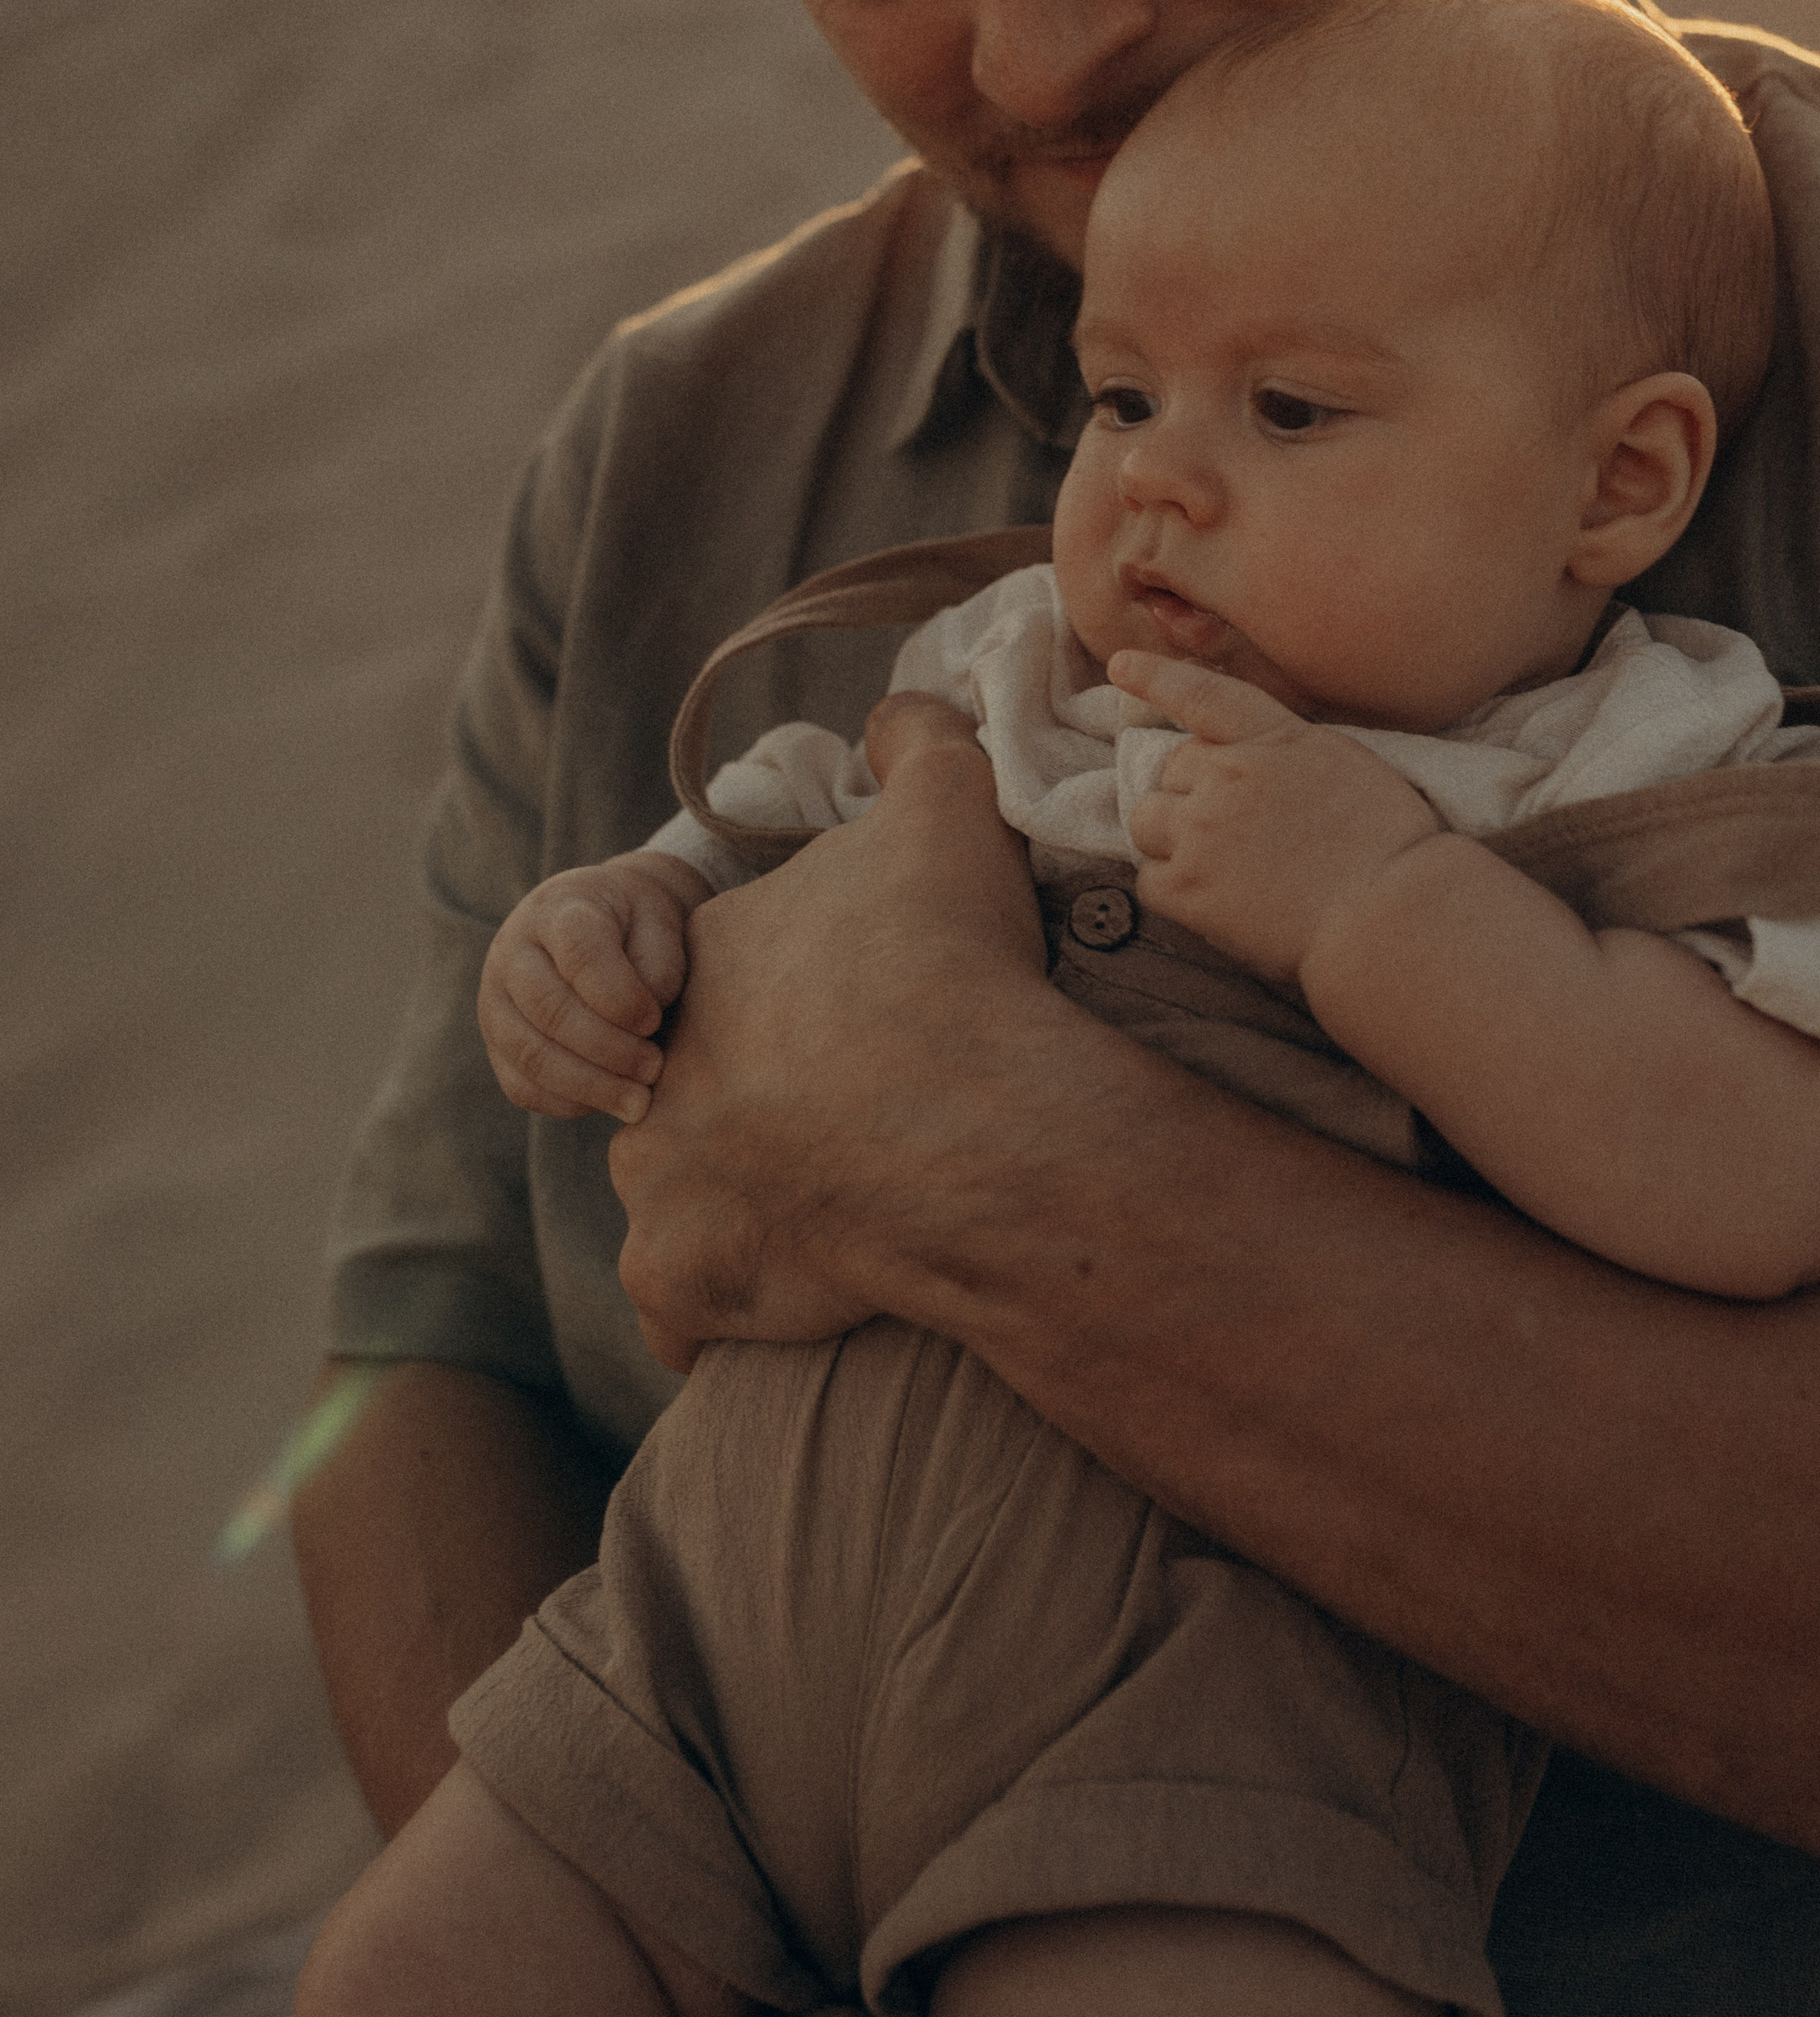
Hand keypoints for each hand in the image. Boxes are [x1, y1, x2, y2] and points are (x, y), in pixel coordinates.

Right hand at [477, 850, 712, 1122]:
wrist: (601, 925)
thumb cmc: (638, 927)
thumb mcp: (660, 923)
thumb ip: (657, 964)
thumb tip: (640, 1025)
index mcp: (558, 910)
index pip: (579, 953)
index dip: (620, 996)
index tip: (654, 1019)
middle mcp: (513, 953)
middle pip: (549, 1009)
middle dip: (608, 1049)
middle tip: (654, 1069)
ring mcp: (496, 1001)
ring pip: (532, 1054)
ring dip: (590, 1086)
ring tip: (639, 1101)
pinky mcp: (496, 1045)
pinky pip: (522, 1086)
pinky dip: (568, 1102)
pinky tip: (608, 1100)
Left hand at [610, 694, 1051, 1370]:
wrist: (966, 1122)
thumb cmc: (950, 962)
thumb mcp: (945, 804)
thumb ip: (918, 738)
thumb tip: (899, 707)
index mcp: (703, 964)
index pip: (728, 977)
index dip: (804, 995)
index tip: (873, 1020)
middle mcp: (656, 1069)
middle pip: (693, 1085)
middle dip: (758, 1102)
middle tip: (856, 1120)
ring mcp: (658, 1182)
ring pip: (679, 1194)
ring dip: (739, 1202)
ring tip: (837, 1210)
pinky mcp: (683, 1277)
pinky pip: (683, 1309)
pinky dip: (722, 1310)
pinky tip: (788, 1298)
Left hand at [1113, 651, 1438, 984]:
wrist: (1391, 912)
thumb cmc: (1388, 844)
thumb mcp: (1345, 764)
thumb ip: (1286, 752)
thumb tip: (1247, 759)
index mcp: (1274, 738)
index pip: (1204, 695)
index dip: (1158, 678)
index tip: (1120, 665)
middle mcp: (1229, 775)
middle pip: (1171, 772)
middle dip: (1191, 796)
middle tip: (1237, 835)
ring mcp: (1202, 830)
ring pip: (1147, 821)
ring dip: (1171, 840)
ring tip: (1220, 868)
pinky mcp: (1189, 887)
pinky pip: (1150, 881)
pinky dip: (1175, 892)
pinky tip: (1219, 905)